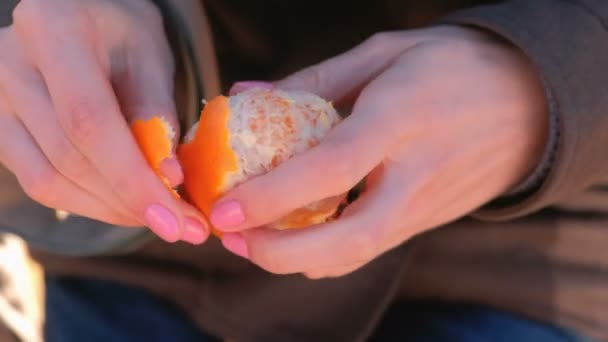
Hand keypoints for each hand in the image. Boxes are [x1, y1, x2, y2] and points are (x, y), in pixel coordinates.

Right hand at [0, 0, 207, 243]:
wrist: (78, 14)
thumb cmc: (122, 31)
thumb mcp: (152, 56)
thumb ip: (157, 113)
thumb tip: (167, 180)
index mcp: (53, 31)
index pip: (89, 122)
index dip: (132, 179)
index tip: (175, 221)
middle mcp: (9, 64)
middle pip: (70, 158)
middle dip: (131, 203)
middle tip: (182, 226)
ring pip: (49, 180)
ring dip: (110, 210)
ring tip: (159, 218)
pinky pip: (38, 180)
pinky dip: (87, 201)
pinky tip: (124, 205)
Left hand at [212, 26, 547, 277]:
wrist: (528, 102)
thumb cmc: (451, 67)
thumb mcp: (385, 53)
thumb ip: (314, 78)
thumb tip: (246, 94)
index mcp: (402, 120)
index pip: (332, 169)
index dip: (273, 195)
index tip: (226, 209)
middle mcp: (415, 175)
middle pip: (346, 241)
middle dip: (279, 254)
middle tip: (233, 238)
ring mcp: (425, 208)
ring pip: (355, 256)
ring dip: (295, 259)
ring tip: (252, 238)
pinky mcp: (426, 223)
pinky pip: (368, 249)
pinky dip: (324, 252)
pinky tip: (296, 233)